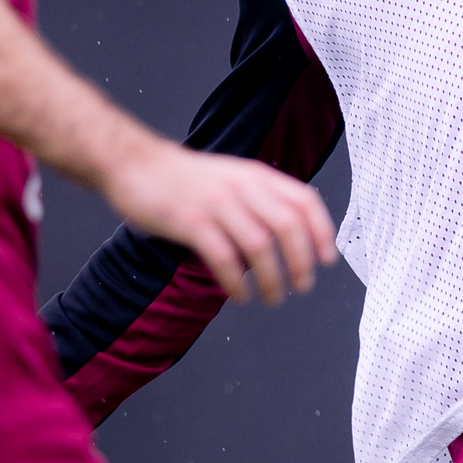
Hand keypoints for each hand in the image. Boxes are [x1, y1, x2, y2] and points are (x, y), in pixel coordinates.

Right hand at [107, 143, 339, 305]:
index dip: (322, 232)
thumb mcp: (231, 177)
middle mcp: (241, 187)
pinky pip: (224, 259)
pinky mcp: (191, 223)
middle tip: (303, 285)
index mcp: (256, 176)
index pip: (304, 201)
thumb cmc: (183, 179)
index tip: (327, 259)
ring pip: (259, 246)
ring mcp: (216, 204)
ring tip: (273, 298)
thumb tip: (288, 235)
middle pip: (288, 226)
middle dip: (301, 262)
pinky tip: (240, 297)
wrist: (135, 164)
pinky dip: (236, 283)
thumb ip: (259, 199)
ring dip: (272, 278)